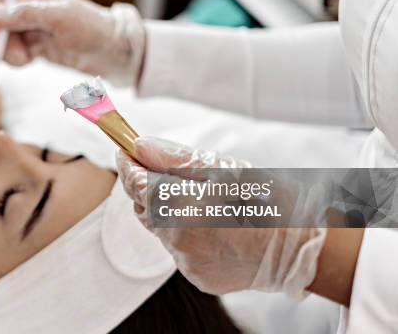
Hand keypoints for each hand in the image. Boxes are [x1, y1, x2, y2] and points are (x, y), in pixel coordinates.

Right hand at [0, 0, 144, 85]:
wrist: (112, 52)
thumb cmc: (90, 28)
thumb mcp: (59, 18)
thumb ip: (26, 14)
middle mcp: (29, 9)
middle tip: (14, 53)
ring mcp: (32, 29)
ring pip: (3, 41)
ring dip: (8, 52)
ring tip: (27, 59)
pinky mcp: (36, 47)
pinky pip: (15, 53)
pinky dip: (17, 59)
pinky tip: (31, 61)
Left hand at [116, 137, 325, 297]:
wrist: (299, 246)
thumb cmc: (265, 199)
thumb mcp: (221, 167)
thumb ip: (173, 159)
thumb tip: (139, 147)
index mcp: (179, 207)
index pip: (135, 184)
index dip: (128, 164)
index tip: (125, 149)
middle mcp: (175, 239)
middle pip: (145, 209)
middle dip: (148, 188)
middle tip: (162, 171)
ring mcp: (185, 262)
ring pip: (162, 231)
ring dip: (170, 213)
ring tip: (202, 201)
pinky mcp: (197, 277)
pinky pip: (180, 251)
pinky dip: (186, 236)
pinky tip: (212, 227)